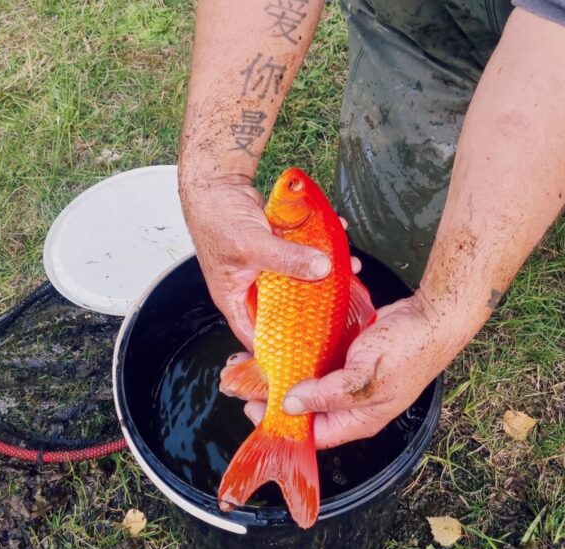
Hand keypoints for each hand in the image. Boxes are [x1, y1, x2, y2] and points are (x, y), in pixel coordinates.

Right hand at [180, 175, 331, 349]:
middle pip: (286, 305)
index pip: (258, 334)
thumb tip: (321, 268)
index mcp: (236, 298)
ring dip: (322, 271)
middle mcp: (252, 287)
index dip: (281, 346)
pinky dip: (317, 245)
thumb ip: (286, 259)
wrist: (217, 183)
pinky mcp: (277, 247)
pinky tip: (335, 236)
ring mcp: (266, 267)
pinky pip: (301, 252)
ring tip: (347, 267)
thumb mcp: (252, 245)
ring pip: (298, 277)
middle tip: (341, 303)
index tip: (309, 348)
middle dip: (314, 303)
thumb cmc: (216, 218)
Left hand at [239, 293, 452, 448]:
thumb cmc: (407, 351)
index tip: (253, 408)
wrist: (433, 317)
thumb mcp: (364, 378)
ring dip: (288, 373)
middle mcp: (353, 402)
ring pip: (312, 382)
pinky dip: (304, 354)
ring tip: (260, 360)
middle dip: (278, 397)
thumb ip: (327, 395)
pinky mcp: (352, 355)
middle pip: (309, 408)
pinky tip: (284, 343)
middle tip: (249, 382)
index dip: (282, 424)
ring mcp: (353, 378)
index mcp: (359, 418)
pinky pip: (322, 360)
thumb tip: (291, 406)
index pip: (313, 433)